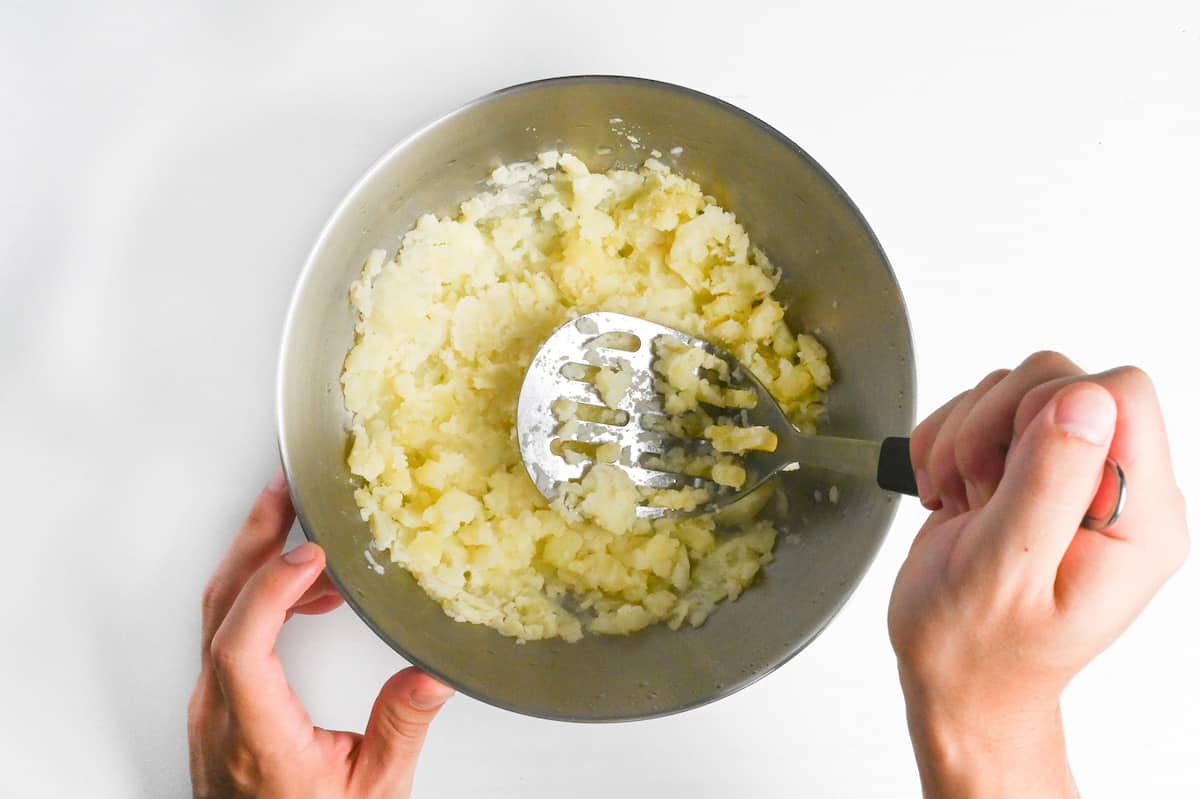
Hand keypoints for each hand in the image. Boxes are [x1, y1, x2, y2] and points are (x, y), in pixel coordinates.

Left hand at [188, 471, 454, 797]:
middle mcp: (221, 714)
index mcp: (256, 734)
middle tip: (284, 491)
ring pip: (219, 614)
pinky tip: (308, 593)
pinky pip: (230, 633)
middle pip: (219, 607)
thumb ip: (400, 729)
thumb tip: (431, 672)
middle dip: (253, 539)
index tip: (311, 555)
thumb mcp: (372, 792)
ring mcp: (213, 707)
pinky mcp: (220, 705)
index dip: (271, 588)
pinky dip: (264, 597)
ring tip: (301, 527)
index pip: (240, 644)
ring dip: (257, 561)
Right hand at [888, 352, 1188, 797]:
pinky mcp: (1026, 469)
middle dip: (992, 426)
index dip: (1048, 413)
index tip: (1008, 472)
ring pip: (1014, 389)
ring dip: (963, 438)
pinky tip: (946, 493)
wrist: (957, 679)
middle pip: (1059, 380)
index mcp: (1137, 519)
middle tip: (975, 492)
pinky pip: (981, 411)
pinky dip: (945, 442)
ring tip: (960, 502)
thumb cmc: (978, 650)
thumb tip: (1083, 399)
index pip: (1119, 395)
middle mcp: (1114, 490)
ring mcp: (1068, 477)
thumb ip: (1048, 485)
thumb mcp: (1006, 575)